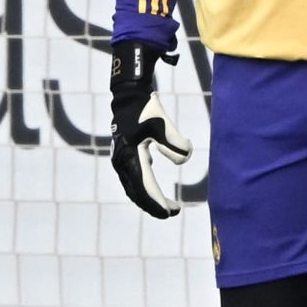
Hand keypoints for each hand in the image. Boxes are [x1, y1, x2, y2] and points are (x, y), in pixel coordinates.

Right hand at [108, 40, 192, 218]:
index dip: (158, 202)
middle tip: (172, 212)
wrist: (129, 95)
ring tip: (166, 205)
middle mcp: (122, 162)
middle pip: (137, 192)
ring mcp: (120, 159)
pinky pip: (133, 178)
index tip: (172, 211)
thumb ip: (174, 142)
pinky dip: (143, 187)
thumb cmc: (146, 109)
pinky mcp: (123, 155)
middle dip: (154, 205)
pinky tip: (154, 187)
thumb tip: (186, 159)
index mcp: (130, 157)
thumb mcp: (162, 123)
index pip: (145, 187)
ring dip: (148, 198)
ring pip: (133, 187)